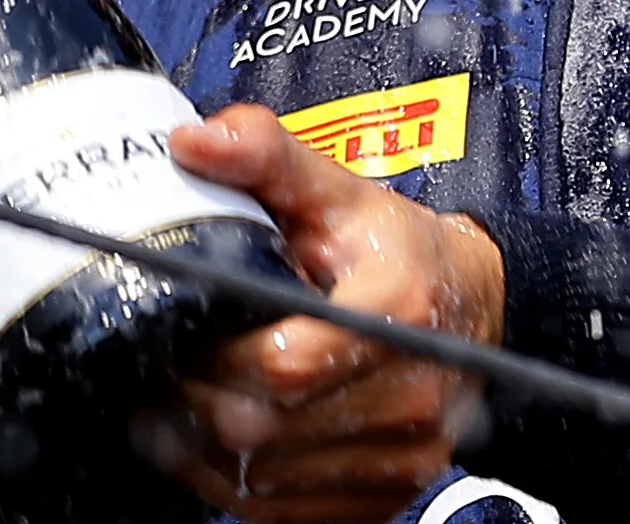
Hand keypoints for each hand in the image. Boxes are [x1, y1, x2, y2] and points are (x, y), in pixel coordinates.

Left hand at [140, 105, 505, 522]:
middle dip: (191, 402)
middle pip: (263, 430)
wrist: (473, 305)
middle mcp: (410, 395)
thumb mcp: (336, 188)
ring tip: (173, 401)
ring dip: (202, 451)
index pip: (282, 364)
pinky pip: (285, 512)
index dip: (211, 356)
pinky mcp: (387, 496)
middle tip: (156, 368)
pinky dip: (234, 485)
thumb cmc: (397, 249)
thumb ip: (265, 154)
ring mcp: (403, 456)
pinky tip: (209, 444)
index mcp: (396, 313)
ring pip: (263, 482)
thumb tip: (193, 142)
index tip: (174, 333)